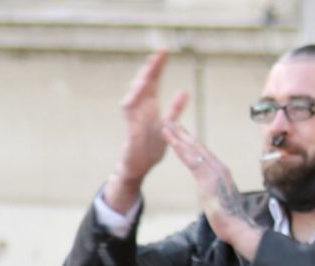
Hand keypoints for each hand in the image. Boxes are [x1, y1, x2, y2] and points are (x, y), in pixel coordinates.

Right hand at [104, 50, 189, 212]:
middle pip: (142, 85)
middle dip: (149, 70)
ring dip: (138, 87)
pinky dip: (132, 110)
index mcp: (148, 106)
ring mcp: (132, 121)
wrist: (139, 167)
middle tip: (157, 55)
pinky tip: (137, 102)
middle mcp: (138, 110)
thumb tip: (184, 91)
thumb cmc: (151, 146)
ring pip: (131, 99)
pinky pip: (130, 121)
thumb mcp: (168, 125)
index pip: (153, 82)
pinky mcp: (130, 134)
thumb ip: (175, 109)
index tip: (164, 51)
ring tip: (146, 76)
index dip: (157, 67)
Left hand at [161, 120, 262, 259]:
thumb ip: (214, 193)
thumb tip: (210, 194)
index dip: (191, 143)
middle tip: (170, 121)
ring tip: (166, 124)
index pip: (203, 154)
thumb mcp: (220, 201)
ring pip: (193, 149)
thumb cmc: (230, 220)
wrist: (237, 227)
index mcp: (221, 173)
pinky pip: (191, 159)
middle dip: (183, 133)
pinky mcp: (208, 178)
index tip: (181, 133)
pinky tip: (171, 140)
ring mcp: (214, 171)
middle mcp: (219, 168)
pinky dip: (180, 148)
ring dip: (178, 136)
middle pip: (197, 147)